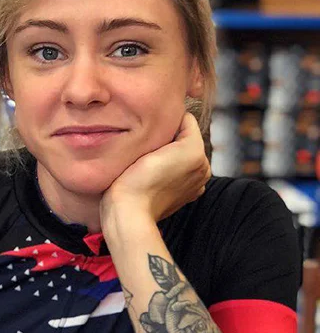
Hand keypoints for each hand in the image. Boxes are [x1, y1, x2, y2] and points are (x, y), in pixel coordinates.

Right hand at [100, 113, 210, 229]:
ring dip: (165, 154)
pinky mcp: (184, 197)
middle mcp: (203, 169)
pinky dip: (167, 170)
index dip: (166, 121)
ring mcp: (194, 185)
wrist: (129, 213)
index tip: (150, 131)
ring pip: (179, 154)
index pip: (185, 121)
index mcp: (198, 153)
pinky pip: (176, 172)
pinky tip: (151, 175)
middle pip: (183, 139)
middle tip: (147, 146)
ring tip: (146, 160)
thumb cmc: (139, 179)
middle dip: (167, 138)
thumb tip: (171, 118)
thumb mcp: (156, 143)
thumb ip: (172, 126)